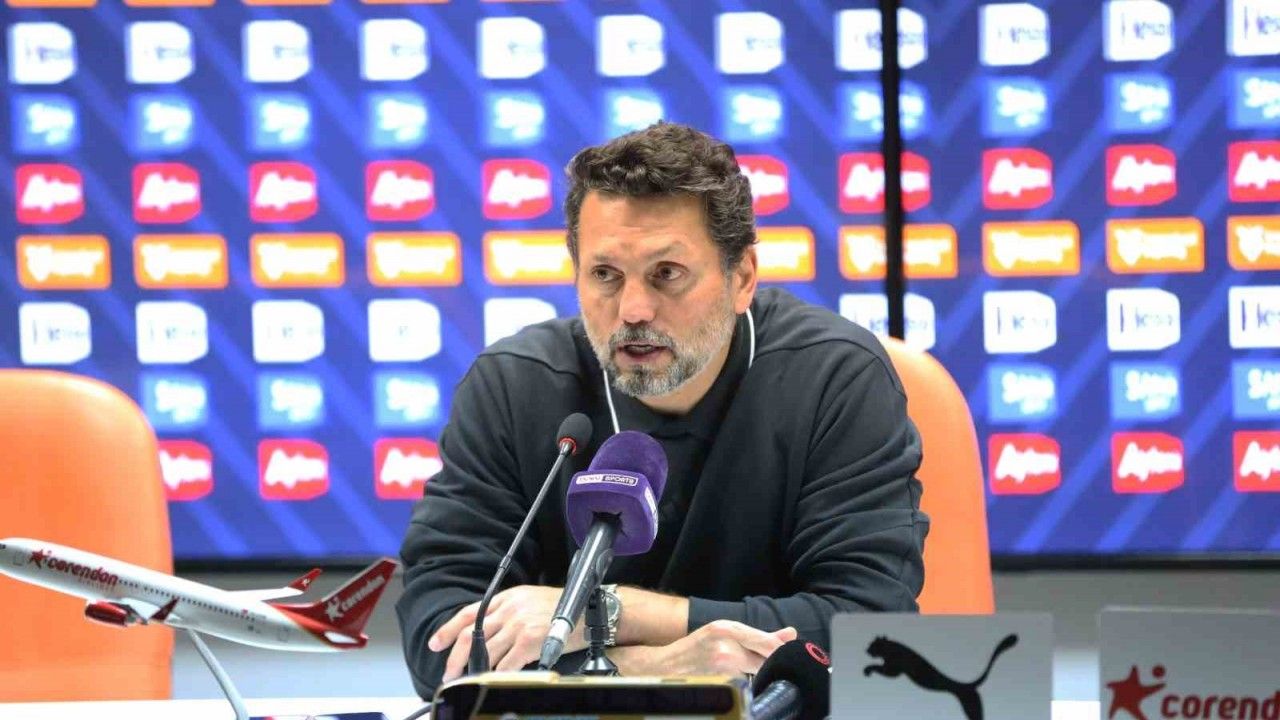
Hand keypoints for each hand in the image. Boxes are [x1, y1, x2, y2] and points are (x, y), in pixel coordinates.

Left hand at [428, 585, 576, 681]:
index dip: (448, 629)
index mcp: (508, 597)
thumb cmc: (565, 609)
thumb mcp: (530, 601)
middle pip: (471, 633)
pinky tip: (496, 680)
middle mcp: (510, 608)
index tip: (436, 643)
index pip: (469, 612)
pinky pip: (506, 664)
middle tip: (449, 671)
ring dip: (476, 669)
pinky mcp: (529, 640)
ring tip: (472, 680)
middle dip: (456, 656)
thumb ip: (507, 614)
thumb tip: (486, 637)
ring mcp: (519, 624)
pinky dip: (498, 675)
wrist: (591, 611)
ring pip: (486, 651)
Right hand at [616, 621, 796, 676]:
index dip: (783, 653)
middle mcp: (725, 646)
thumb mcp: (726, 632)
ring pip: (754, 677)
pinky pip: (742, 689)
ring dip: (755, 679)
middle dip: (769, 668)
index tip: (795, 659)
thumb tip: (791, 634)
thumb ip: (760, 636)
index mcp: (728, 628)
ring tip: (740, 676)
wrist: (663, 666)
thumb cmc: (696, 648)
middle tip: (764, 671)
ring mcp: (720, 668)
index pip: (767, 643)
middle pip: (764, 662)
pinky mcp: (717, 685)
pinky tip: (733, 686)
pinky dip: (743, 689)